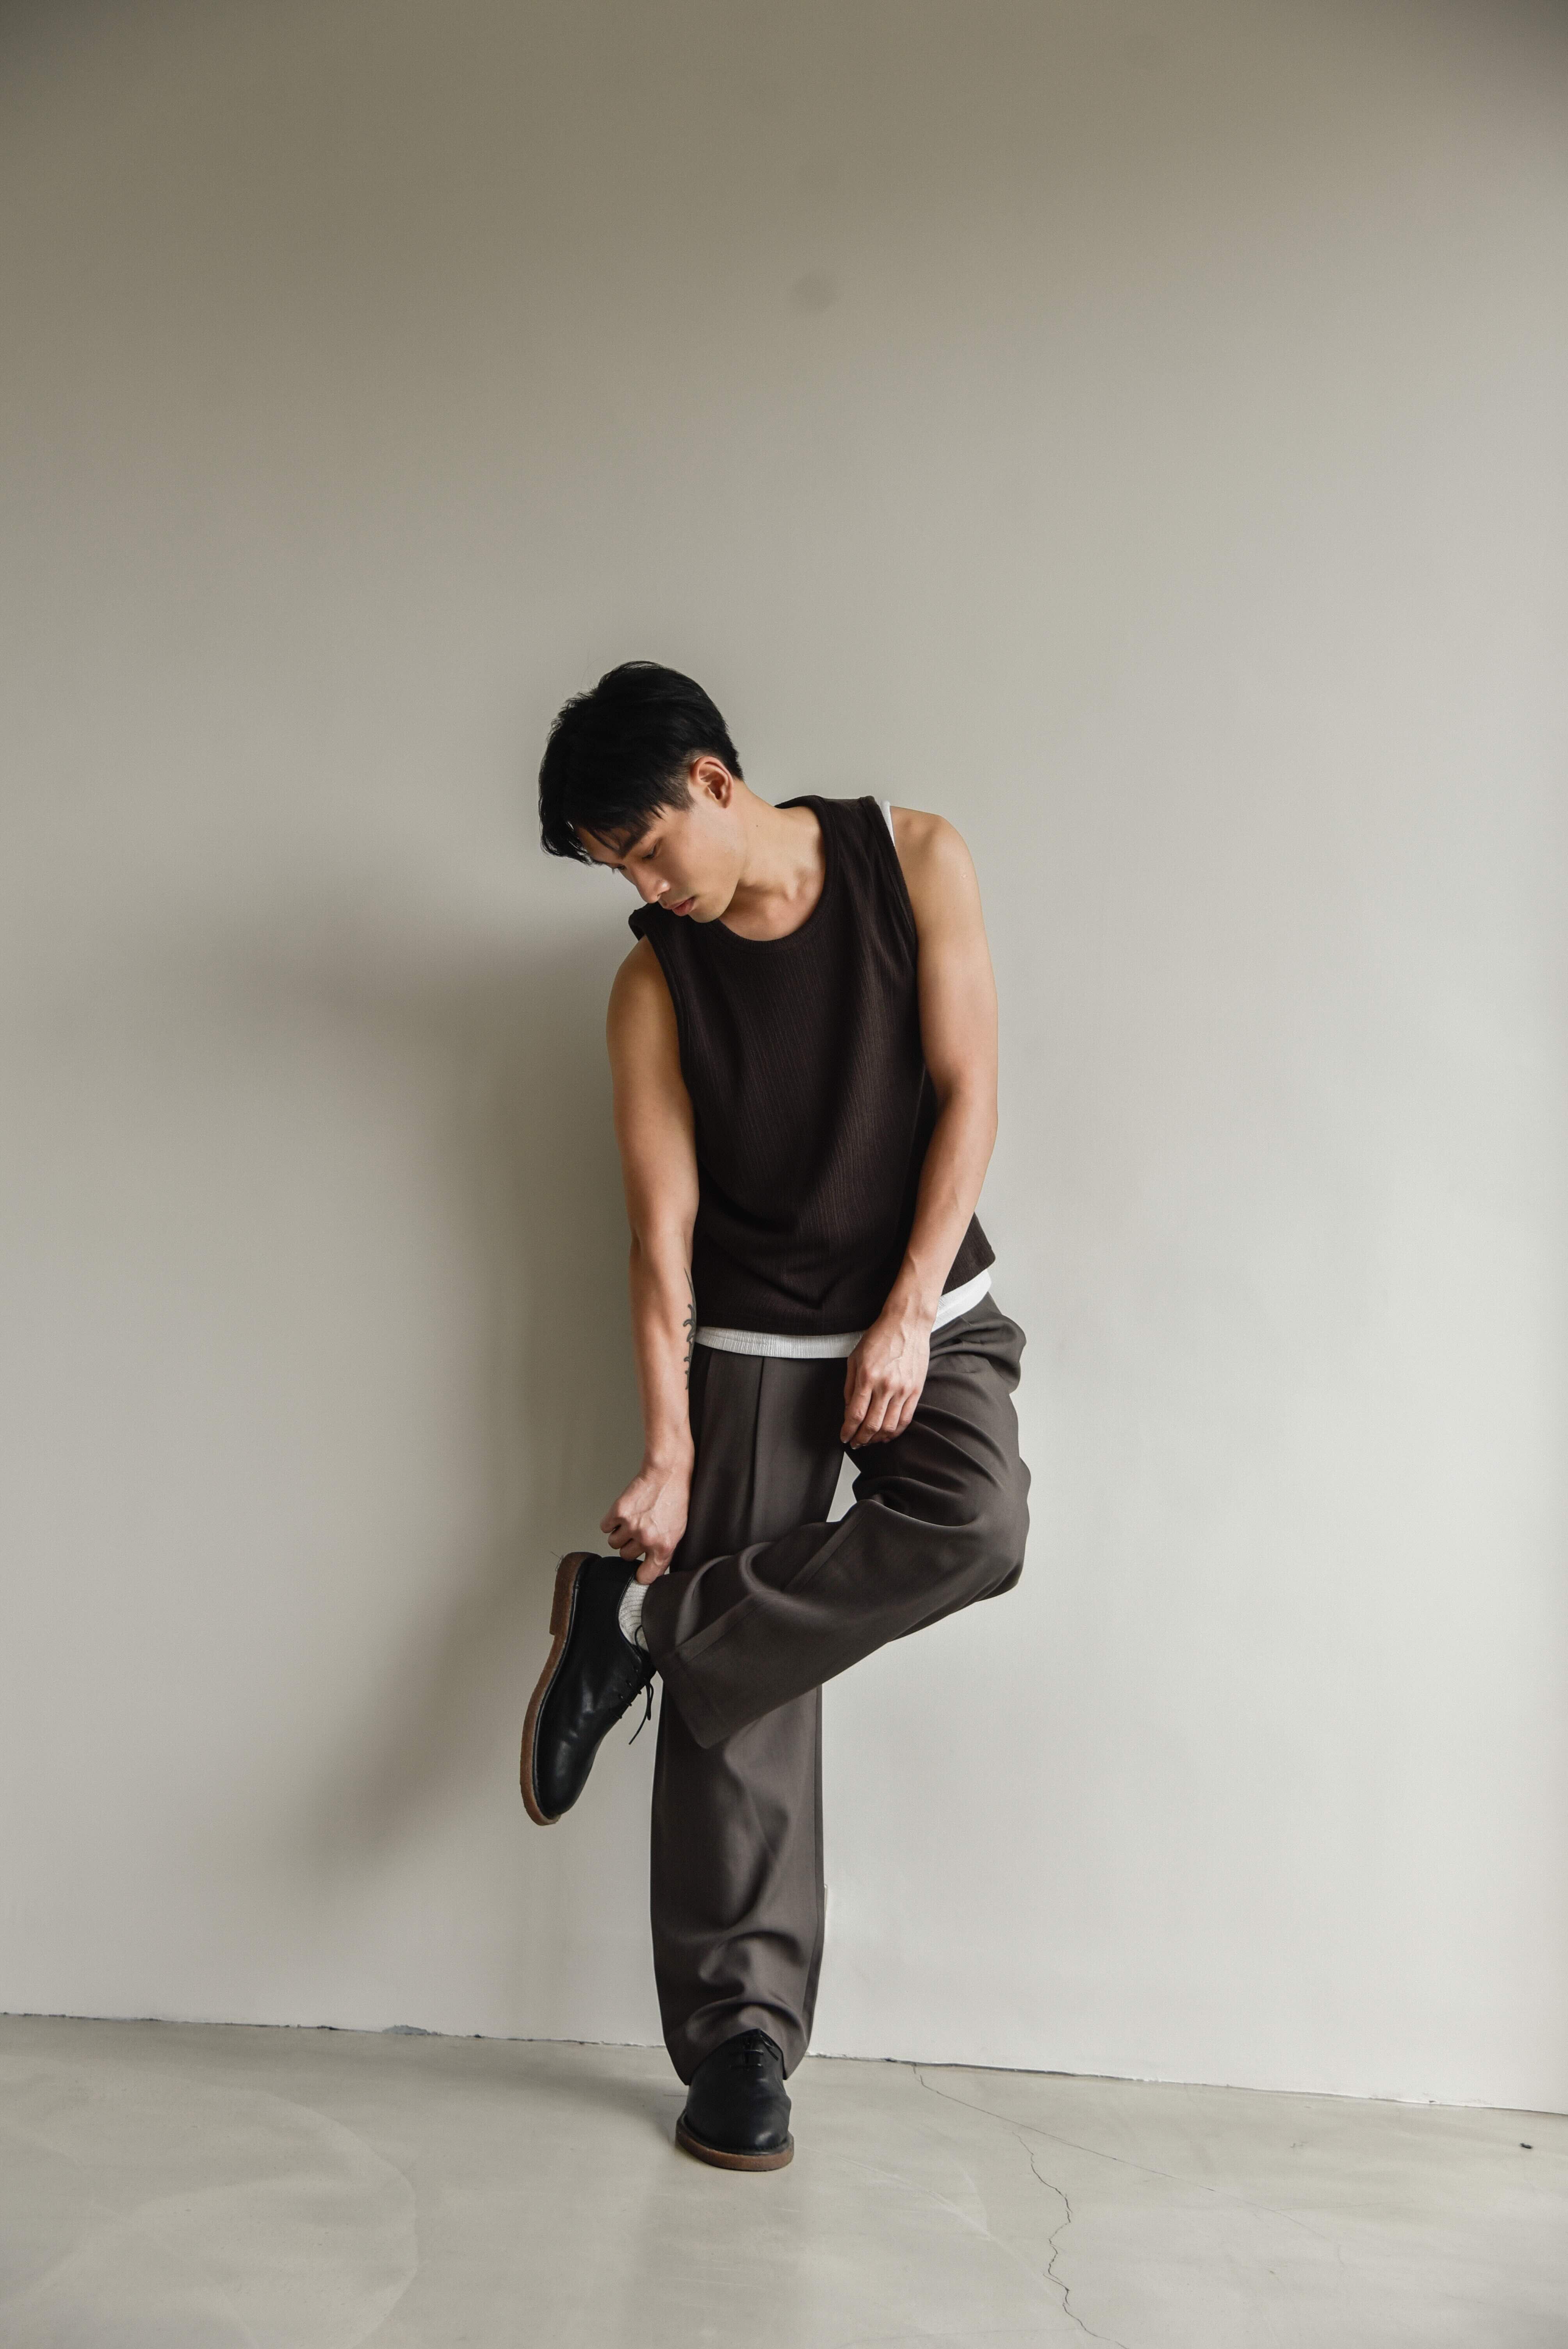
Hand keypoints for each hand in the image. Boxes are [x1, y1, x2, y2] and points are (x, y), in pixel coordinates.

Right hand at [600, 1455, 691, 1583]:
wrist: (667, 1474)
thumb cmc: (675, 1500)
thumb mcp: (678, 1531)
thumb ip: (663, 1550)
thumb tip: (651, 1565)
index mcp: (663, 1547)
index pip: (645, 1576)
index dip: (641, 1574)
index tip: (639, 1571)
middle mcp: (646, 1539)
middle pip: (625, 1556)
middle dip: (630, 1546)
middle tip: (638, 1532)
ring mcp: (631, 1525)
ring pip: (613, 1543)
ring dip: (619, 1534)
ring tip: (632, 1520)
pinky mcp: (618, 1512)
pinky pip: (605, 1527)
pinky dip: (611, 1522)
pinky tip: (623, 1514)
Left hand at [841, 1307, 932, 1447]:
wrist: (907, 1324)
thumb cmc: (879, 1337)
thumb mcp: (855, 1358)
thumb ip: (850, 1386)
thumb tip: (848, 1410)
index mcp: (867, 1377)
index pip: (855, 1414)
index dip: (848, 1431)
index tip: (844, 1437)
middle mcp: (886, 1386)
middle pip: (872, 1425)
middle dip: (861, 1439)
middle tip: (855, 1443)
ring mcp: (903, 1390)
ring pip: (889, 1426)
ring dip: (877, 1438)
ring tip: (870, 1440)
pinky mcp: (916, 1390)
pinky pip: (906, 1419)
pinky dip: (895, 1431)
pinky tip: (887, 1434)